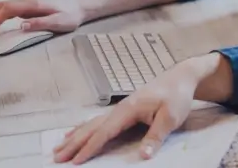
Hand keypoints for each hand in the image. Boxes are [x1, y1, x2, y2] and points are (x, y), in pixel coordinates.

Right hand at [0, 0, 85, 37]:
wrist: (79, 8)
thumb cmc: (70, 16)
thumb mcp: (58, 22)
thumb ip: (40, 23)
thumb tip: (22, 26)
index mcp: (33, 3)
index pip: (8, 10)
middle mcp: (27, 0)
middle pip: (0, 6)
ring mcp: (27, 2)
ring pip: (2, 7)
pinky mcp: (28, 7)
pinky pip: (8, 10)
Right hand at [52, 60, 201, 163]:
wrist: (181, 77)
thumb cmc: (177, 96)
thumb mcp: (171, 117)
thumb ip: (156, 136)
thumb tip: (143, 156)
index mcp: (129, 109)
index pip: (105, 132)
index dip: (90, 147)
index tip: (75, 161)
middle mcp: (120, 108)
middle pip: (92, 128)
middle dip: (74, 144)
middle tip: (56, 158)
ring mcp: (121, 107)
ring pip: (93, 124)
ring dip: (75, 136)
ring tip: (59, 147)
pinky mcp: (124, 109)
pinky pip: (99, 121)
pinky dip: (85, 128)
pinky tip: (76, 132)